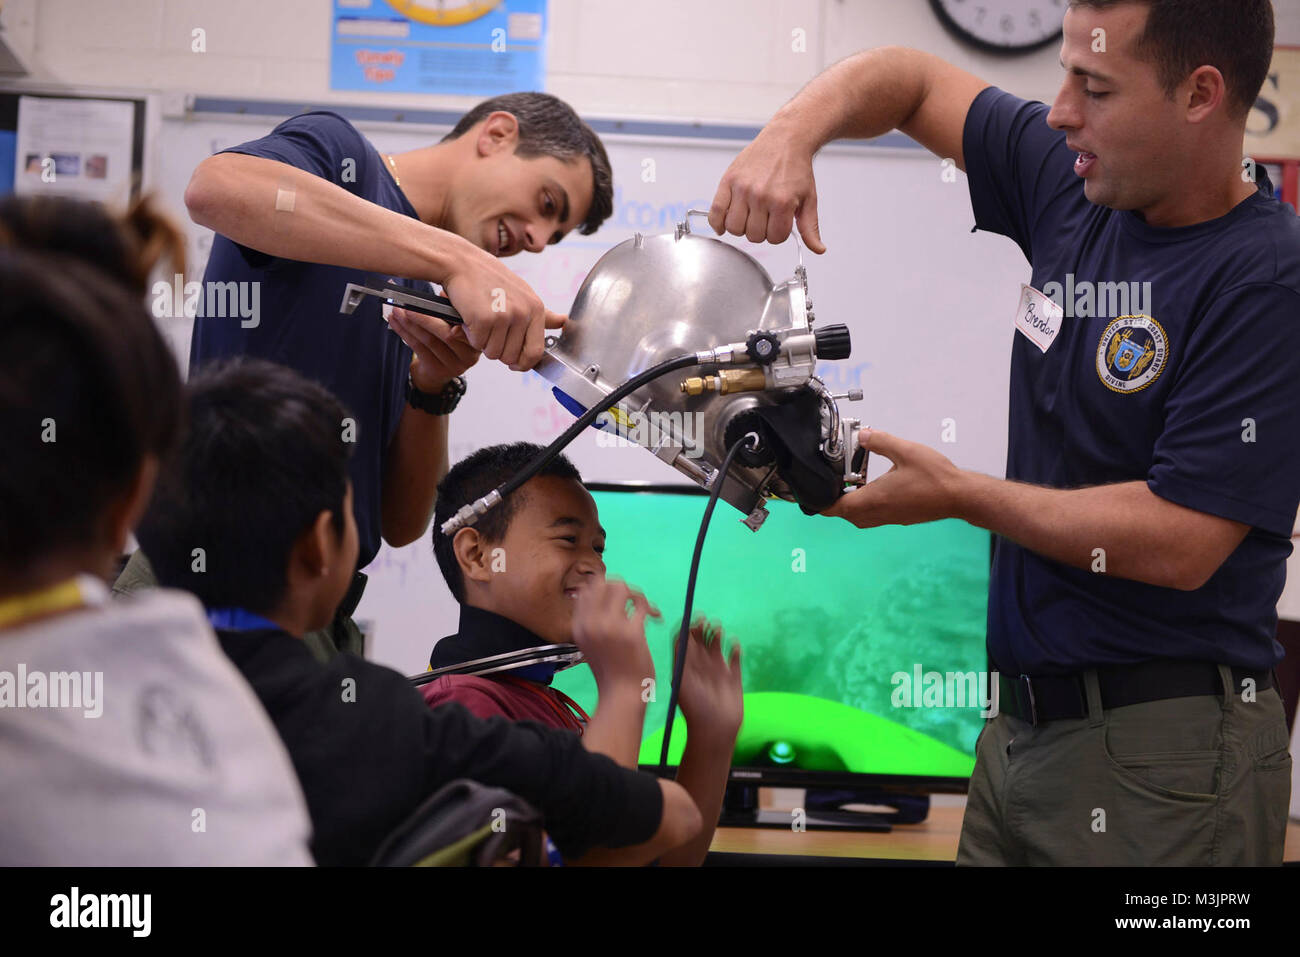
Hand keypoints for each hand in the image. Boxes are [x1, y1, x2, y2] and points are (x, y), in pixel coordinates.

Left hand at [385, 305, 480, 391]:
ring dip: (410, 324)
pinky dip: (404, 333)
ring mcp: (453, 366)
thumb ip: (452, 308)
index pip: (463, 327)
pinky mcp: (437, 370)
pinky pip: (418, 348)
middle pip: (445, 335)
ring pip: (428, 341)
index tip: (434, 306)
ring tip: (398, 311)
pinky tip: (395, 322)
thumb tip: (444, 293)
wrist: (439, 369)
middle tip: (409, 307)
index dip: (450, 316)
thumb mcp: (454, 323)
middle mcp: (469, 355)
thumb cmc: (447, 339)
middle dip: (425, 319)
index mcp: (477, 339)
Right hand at [440, 241, 565, 371]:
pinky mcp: (483, 319)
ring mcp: (504, 316)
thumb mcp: (523, 293)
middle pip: (511, 357)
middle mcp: (523, 313)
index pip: (536, 352)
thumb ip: (542, 314)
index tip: (514, 364)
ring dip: (483, 343)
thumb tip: (564, 322)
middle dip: (497, 350)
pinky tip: (470, 317)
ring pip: (493, 353)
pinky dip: (470, 335)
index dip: (523, 364)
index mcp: (536, 308)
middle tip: (490, 331)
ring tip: (480, 321)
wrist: (461, 263)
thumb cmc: (490, 279)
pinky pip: (477, 344)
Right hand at [570, 579, 660, 694]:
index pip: (586, 590)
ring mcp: (610, 628)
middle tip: (632, 601)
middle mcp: (591, 624)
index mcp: (579, 626)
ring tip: (644, 608)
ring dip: (637, 594)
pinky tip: (655, 618)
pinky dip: (651, 608)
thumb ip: (592, 623)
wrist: (621, 696)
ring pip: (622, 588)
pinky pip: (642, 604)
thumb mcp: (590, 645)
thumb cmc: (609, 672)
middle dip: (621, 587)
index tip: (617, 599)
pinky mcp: (632, 634)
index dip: (604, 588)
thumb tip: (601, 596)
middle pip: (603, 583)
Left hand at [674, 616, 742, 743]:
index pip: (684, 641)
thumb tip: (681, 635)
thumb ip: (682, 659)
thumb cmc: (695, 707)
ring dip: (718, 633)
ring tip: (718, 629)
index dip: (687, 628)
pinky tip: (734, 646)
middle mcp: (700, 665)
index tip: (693, 619)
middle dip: (703, 627)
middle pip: (701, 639)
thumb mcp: (683, 681)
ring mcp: (718, 670)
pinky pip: (735, 657)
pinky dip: (735, 648)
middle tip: (706, 620)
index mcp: (686, 666)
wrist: (715, 729)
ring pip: (717, 644)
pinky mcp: (733, 676)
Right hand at [708, 120, 824, 252]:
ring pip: (734, 228)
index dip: (777, 234)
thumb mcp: (809, 199)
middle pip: (753, 236)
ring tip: (749, 216)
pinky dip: (717, 223)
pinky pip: (715, 212)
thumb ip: (810, 227)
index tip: (779, 223)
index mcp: (782, 202)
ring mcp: (742, 188)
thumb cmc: (796, 168)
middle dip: (760, 231)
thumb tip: (818, 249)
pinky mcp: (729, 181)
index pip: (774, 238)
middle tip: (765, 217)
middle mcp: (760, 195)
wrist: (785, 139)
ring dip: (741, 228)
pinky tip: (724, 224)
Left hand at [821, 428, 964, 527]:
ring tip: (850, 486)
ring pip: (861, 518)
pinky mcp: (900, 518)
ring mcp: (890, 518)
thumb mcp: (904, 451)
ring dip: (851, 505)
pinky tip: (874, 489)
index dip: (822, 503)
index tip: (814, 495)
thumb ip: (880, 441)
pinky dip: (867, 506)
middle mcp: (880, 513)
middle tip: (832, 486)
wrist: (960, 496)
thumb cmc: (936, 478)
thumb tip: (863, 435)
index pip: (838, 508)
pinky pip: (875, 516)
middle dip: (835, 503)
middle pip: (847, 515)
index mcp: (875, 499)